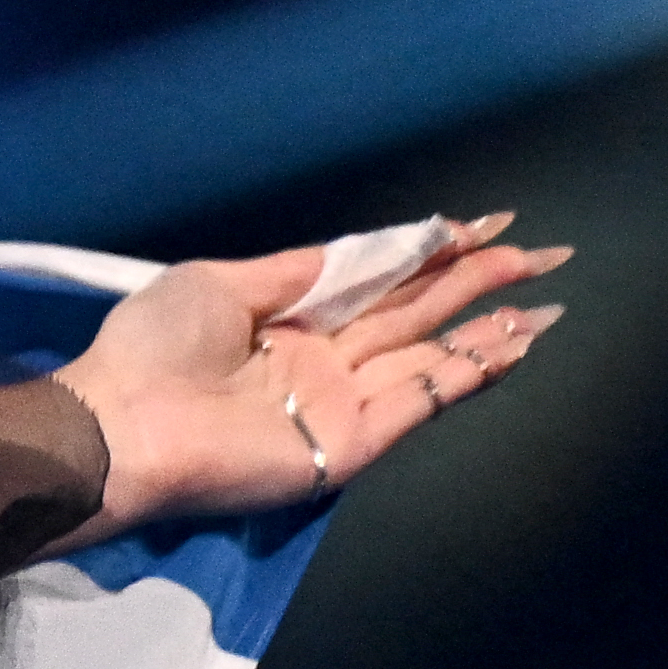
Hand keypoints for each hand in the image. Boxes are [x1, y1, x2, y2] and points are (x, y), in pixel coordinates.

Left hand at [60, 213, 565, 530]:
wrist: (123, 422)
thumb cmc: (155, 347)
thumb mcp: (223, 282)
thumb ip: (301, 270)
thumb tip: (369, 248)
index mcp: (291, 320)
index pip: (381, 282)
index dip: (435, 253)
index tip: (488, 225)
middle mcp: (325, 360)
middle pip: (419, 315)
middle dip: (481, 283)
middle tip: (544, 253)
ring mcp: (341, 403)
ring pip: (432, 359)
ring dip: (489, 331)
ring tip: (543, 303)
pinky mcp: (350, 443)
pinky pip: (421, 403)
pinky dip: (468, 376)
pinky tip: (511, 346)